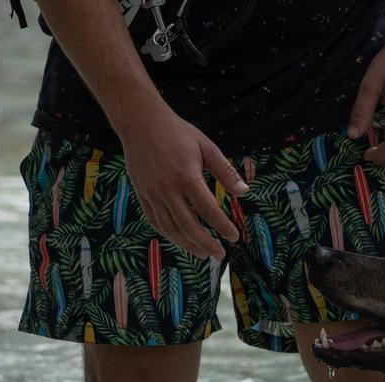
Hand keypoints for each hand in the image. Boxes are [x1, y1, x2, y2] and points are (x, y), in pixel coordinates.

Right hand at [117, 107, 247, 258]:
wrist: (140, 122)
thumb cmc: (177, 133)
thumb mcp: (207, 147)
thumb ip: (225, 171)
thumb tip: (244, 192)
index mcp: (187, 177)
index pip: (208, 210)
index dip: (222, 227)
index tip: (234, 237)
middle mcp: (168, 189)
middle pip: (188, 226)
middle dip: (206, 244)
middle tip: (220, 255)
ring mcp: (152, 194)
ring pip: (170, 228)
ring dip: (187, 245)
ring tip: (202, 254)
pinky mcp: (142, 194)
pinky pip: (155, 221)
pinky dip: (169, 235)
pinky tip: (181, 240)